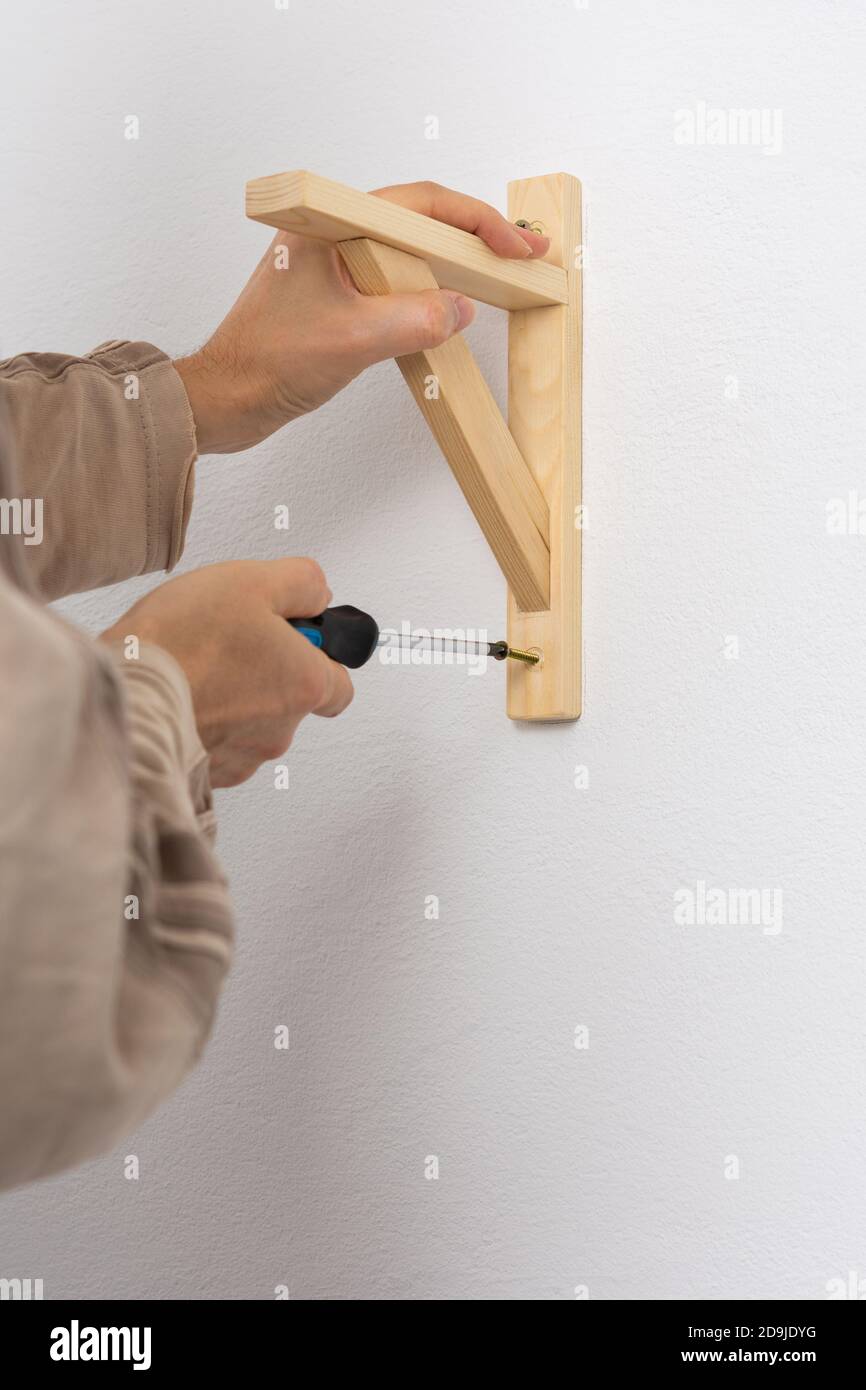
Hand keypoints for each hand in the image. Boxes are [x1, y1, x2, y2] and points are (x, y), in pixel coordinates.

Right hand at [100, 558, 352, 786]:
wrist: (122, 695)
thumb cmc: (181, 643)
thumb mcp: (251, 581)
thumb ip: (301, 583)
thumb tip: (316, 594)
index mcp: (304, 685)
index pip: (340, 684)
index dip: (318, 655)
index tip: (294, 636)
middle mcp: (280, 729)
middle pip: (290, 701)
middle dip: (266, 672)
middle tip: (229, 642)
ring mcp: (242, 756)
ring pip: (249, 723)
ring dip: (232, 698)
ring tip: (194, 666)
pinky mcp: (205, 773)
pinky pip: (214, 744)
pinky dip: (202, 721)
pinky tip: (179, 694)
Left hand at [174, 181, 549, 453]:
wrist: (223, 400)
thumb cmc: (264, 364)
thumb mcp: (354, 341)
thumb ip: (415, 320)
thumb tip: (460, 309)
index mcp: (332, 225)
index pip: (422, 206)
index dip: (477, 223)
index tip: (515, 245)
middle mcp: (334, 236)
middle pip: (422, 223)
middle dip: (476, 239)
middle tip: (522, 256)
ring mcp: (335, 267)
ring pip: (410, 255)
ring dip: (454, 266)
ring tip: (497, 280)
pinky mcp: (335, 297)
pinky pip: (394, 285)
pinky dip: (428, 294)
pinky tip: (450, 311)